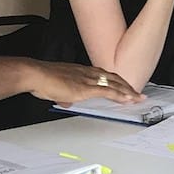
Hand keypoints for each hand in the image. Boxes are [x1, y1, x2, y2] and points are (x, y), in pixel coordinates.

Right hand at [27, 63, 141, 106]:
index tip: (124, 86)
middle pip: (113, 78)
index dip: (116, 81)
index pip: (104, 75)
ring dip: (127, 91)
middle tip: (138, 94)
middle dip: (127, 86)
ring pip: (114, 84)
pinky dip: (119, 95)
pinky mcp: (85, 88)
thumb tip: (66, 102)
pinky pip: (107, 91)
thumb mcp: (56, 89)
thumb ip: (65, 95)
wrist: (36, 74)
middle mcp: (87, 73)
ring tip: (137, 98)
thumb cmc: (42, 79)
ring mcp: (87, 79)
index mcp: (81, 71)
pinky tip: (127, 99)